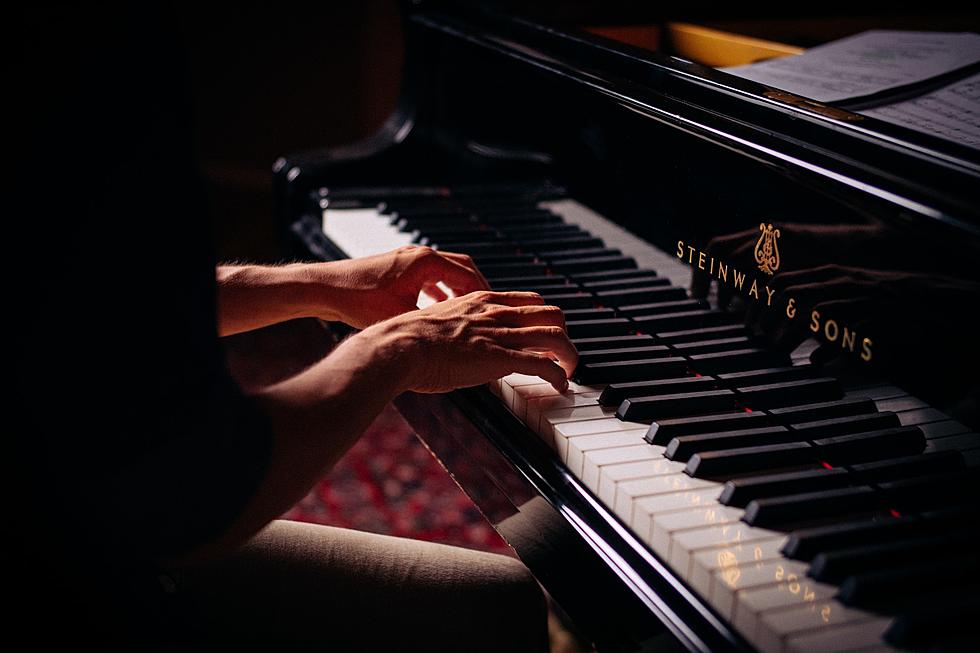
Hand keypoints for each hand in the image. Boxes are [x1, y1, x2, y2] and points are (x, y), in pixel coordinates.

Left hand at [313, 246, 489, 327]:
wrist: (325, 288)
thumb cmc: (357, 300)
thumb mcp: (402, 316)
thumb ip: (432, 323)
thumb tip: (455, 340)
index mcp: (425, 262)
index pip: (468, 273)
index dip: (485, 293)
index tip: (497, 309)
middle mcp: (418, 255)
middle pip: (462, 267)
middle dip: (477, 288)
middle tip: (489, 308)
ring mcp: (407, 259)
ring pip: (444, 271)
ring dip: (458, 288)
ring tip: (469, 310)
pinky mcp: (396, 267)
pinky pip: (428, 276)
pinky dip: (439, 289)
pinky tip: (439, 308)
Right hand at [359, 291, 578, 392]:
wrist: (399, 346)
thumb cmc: (408, 340)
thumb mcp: (437, 323)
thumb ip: (455, 329)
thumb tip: (453, 344)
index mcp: (481, 301)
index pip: (528, 301)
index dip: (543, 317)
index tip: (545, 333)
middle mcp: (496, 313)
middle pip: (551, 313)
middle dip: (563, 333)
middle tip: (562, 353)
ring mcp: (500, 334)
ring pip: (556, 336)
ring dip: (570, 356)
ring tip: (570, 371)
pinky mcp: (501, 358)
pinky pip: (543, 365)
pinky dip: (559, 376)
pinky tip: (560, 386)